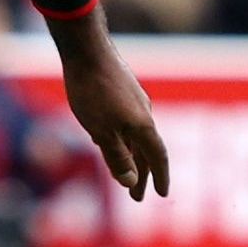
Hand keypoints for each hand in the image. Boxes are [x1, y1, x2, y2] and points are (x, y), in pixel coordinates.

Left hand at [46, 21, 172, 199]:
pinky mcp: (122, 90)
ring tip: (123, 173)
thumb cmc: (92, 91)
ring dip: (130, 156)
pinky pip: (127, 122)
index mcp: (143, 126)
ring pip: (135, 135)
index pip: (157, 157)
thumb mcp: (101, 130)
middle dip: (142, 174)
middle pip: (146, 149)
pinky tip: (107, 140)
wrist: (86, 49)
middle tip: (137, 197)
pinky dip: (122, 138)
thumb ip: (117, 157)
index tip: (161, 194)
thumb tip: (131, 181)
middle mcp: (144, 113)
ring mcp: (134, 100)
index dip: (160, 177)